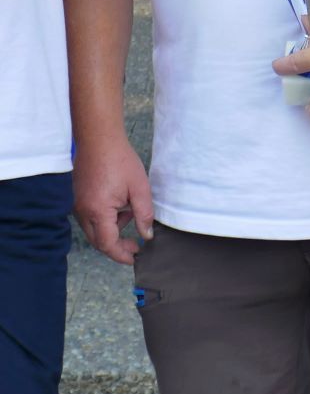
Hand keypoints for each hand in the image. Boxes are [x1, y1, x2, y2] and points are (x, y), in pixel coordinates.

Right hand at [73, 136, 153, 264]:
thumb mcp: (139, 187)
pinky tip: (119, 204)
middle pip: (98, 241)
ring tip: (130, 211)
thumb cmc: (119, 159)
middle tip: (135, 244)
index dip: (122, 254)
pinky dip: (104, 218)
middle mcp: (83, 212)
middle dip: (117, 245)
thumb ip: (144, 214)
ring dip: (112, 229)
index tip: (135, 256)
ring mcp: (78, 205)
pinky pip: (90, 218)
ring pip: (93, 230)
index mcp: (98, 211)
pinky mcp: (78, 197)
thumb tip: (147, 235)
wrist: (99, 137)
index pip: (108, 245)